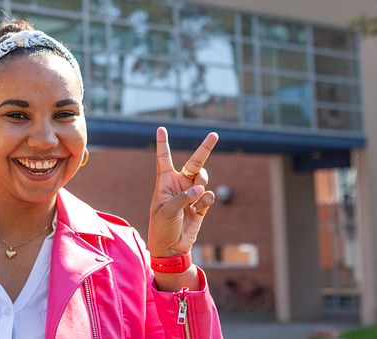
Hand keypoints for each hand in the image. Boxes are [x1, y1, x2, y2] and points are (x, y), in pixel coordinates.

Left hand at [148, 127, 217, 257]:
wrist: (171, 247)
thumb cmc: (162, 227)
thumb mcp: (166, 211)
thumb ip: (183, 197)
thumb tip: (201, 188)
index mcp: (165, 182)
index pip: (164, 158)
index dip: (163, 143)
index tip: (161, 128)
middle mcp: (179, 184)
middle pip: (194, 162)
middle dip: (205, 148)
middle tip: (214, 134)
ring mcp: (191, 194)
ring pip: (204, 178)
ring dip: (202, 183)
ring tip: (196, 195)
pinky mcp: (201, 205)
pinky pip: (209, 196)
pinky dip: (205, 202)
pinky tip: (197, 210)